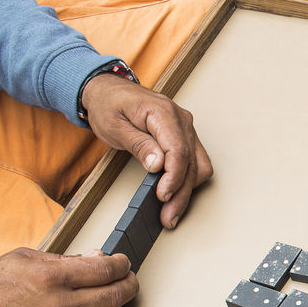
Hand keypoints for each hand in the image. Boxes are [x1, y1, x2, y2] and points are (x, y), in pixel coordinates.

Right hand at [0, 248, 137, 306]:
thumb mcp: (23, 260)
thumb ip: (64, 259)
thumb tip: (96, 257)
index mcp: (51, 277)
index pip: (105, 269)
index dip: (121, 264)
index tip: (123, 263)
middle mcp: (61, 304)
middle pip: (117, 294)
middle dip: (130, 284)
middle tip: (128, 280)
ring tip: (112, 301)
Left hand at [80, 74, 213, 227]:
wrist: (108, 91)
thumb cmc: (108, 105)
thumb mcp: (114, 126)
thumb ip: (139, 145)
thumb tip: (158, 165)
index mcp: (163, 113)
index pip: (179, 150)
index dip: (174, 177)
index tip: (163, 195)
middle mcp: (181, 119)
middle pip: (192, 162)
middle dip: (181, 193)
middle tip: (168, 215)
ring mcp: (186, 128)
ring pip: (199, 165)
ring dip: (188, 190)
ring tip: (172, 210)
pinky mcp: (185, 136)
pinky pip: (195, 161)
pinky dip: (188, 180)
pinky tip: (176, 193)